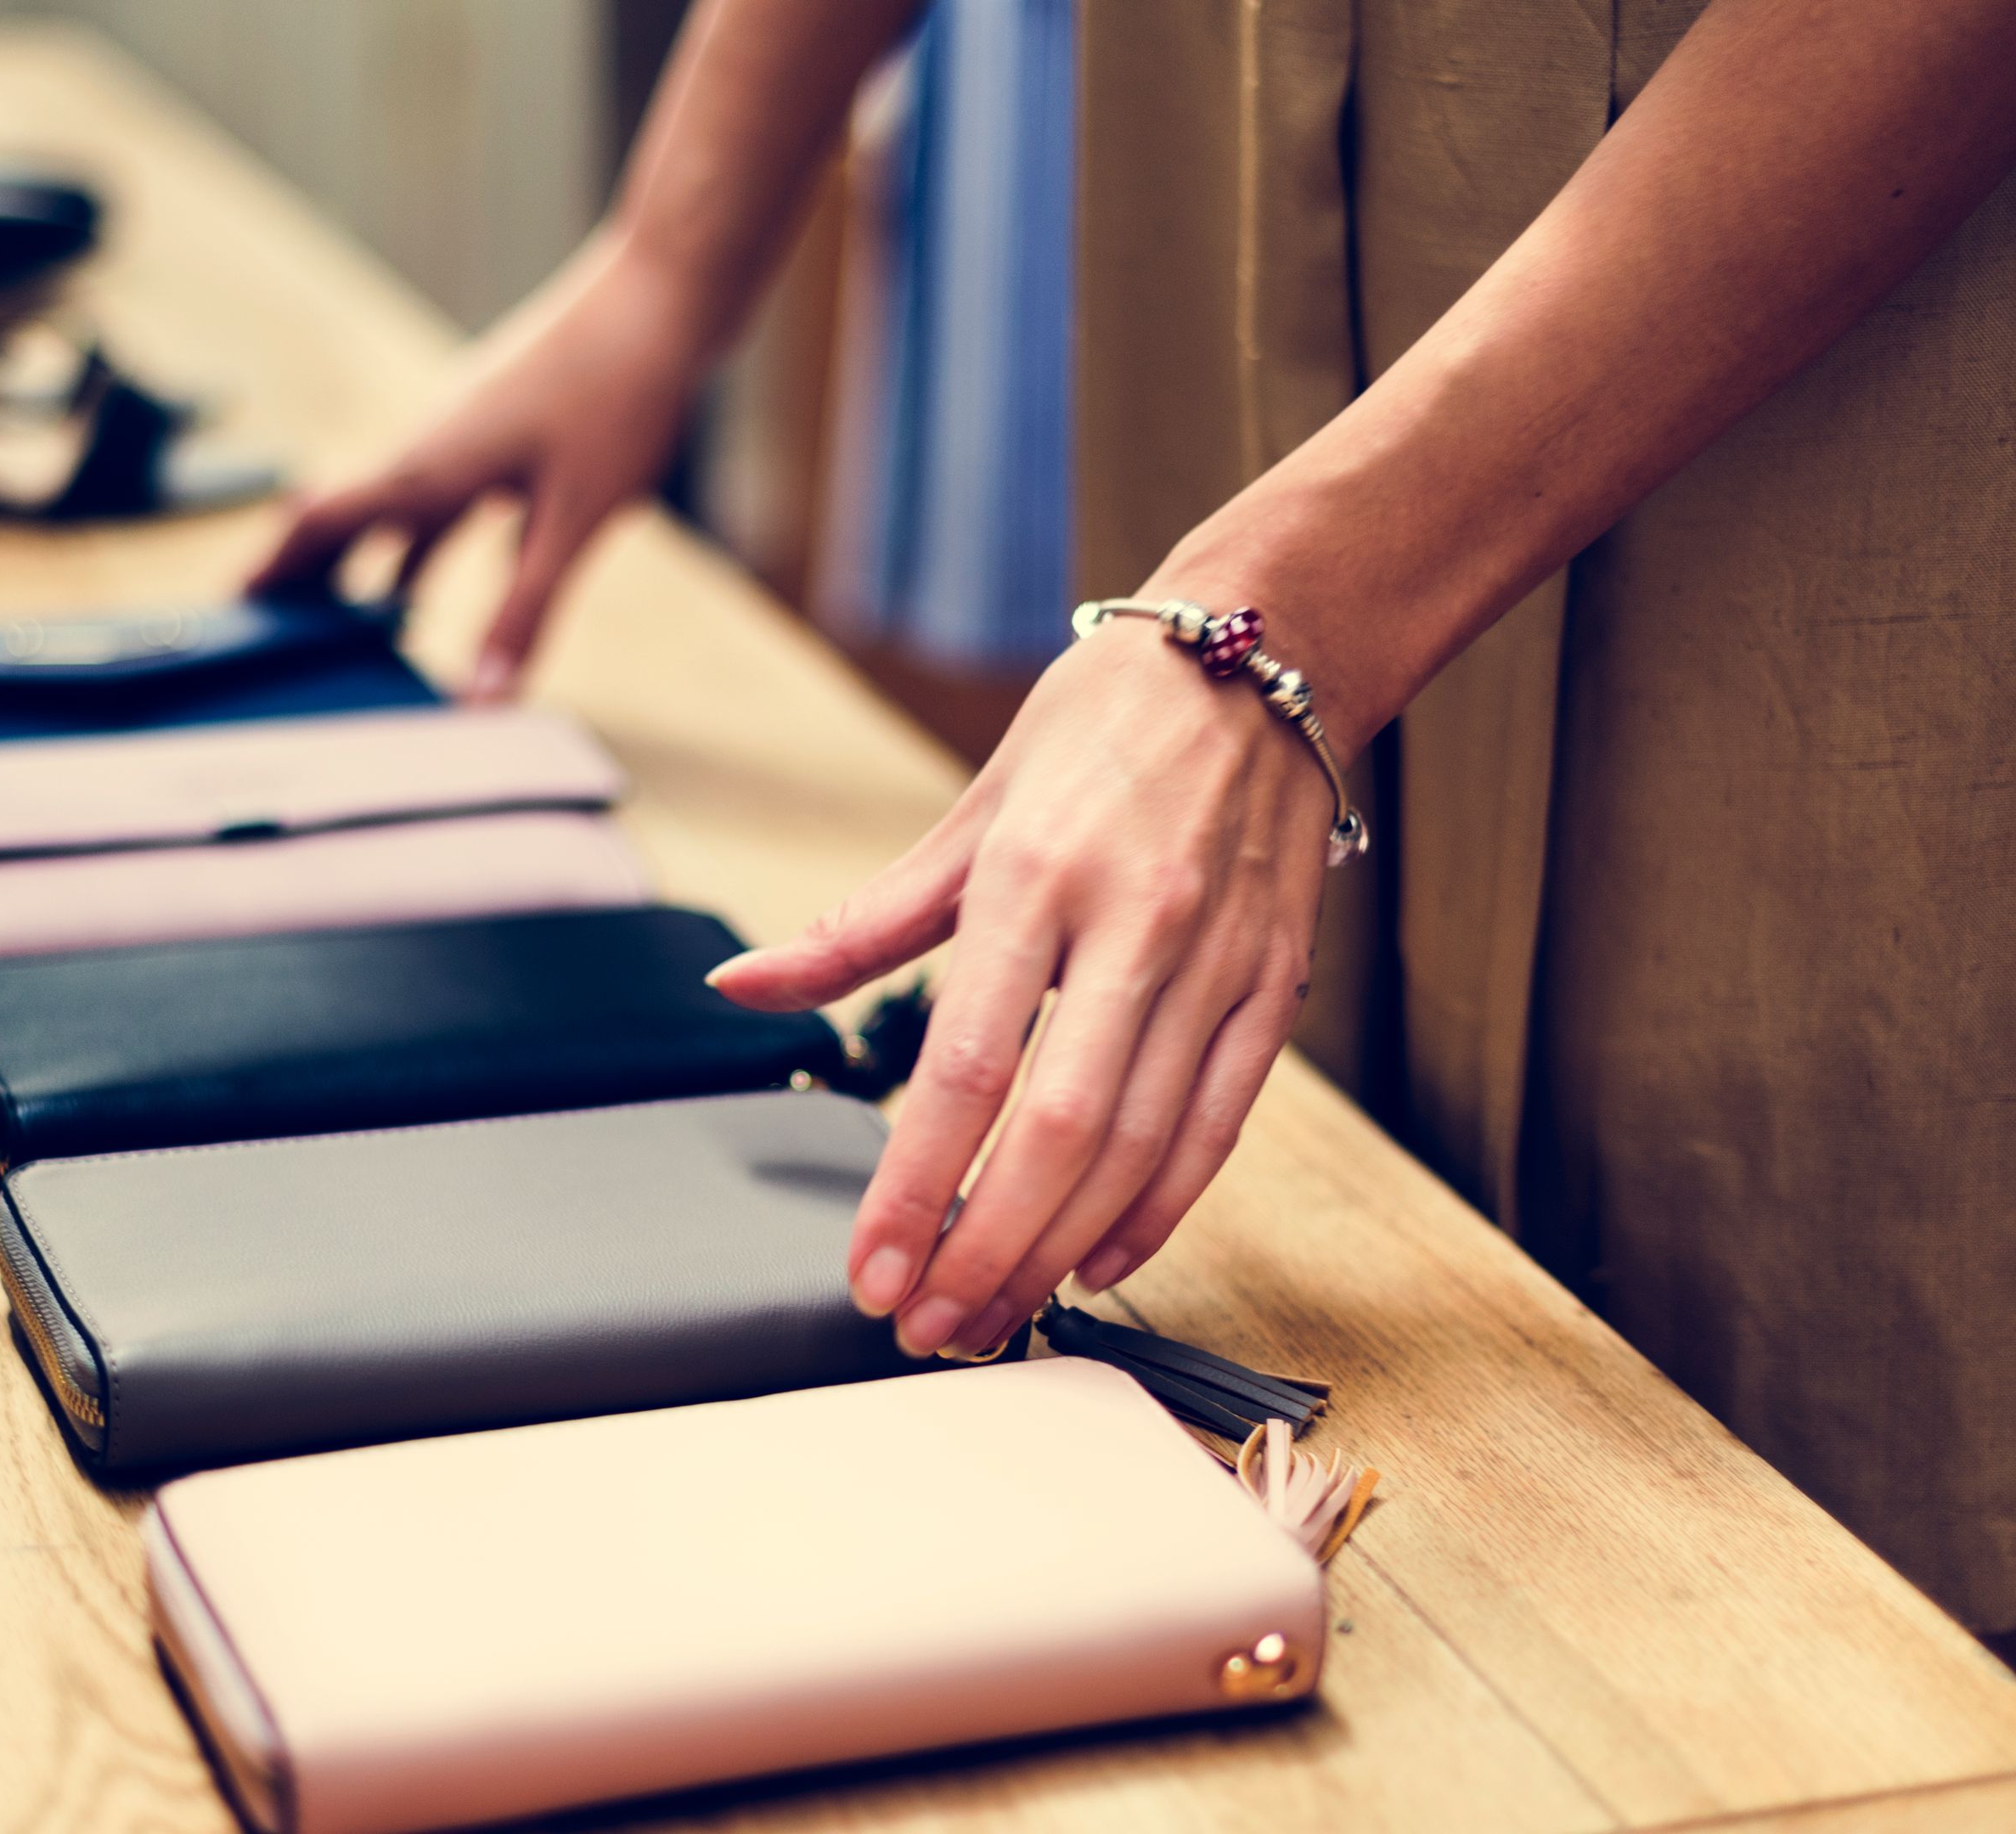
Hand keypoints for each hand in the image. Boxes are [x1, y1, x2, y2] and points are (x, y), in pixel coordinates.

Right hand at [250, 244, 712, 699]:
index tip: (231, 608)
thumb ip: (527, 612)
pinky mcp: (502, 426)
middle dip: (311, 578)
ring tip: (354, 626)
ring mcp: (467, 431)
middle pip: (349, 519)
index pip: (324, 521)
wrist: (661, 294)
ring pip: (398, 512)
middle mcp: (433, 445)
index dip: (275, 567)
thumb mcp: (577, 519)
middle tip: (275, 634)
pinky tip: (434, 583)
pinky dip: (424, 545)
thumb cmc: (622, 394)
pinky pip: (443, 498)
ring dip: (372, 569)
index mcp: (432, 467)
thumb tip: (483, 702)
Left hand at [713, 619, 1334, 1356]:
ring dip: (1060, 1248)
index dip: (915, 1184)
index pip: (967, 1065)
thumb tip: (742, 986)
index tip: (872, 1267)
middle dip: (986, 1246)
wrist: (1263, 660)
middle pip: (1058, 1129)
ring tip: (995, 1312)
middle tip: (927, 1323)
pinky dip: (1159, 1209)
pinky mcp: (1273, 988)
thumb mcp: (970, 809)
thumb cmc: (1101, 728)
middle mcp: (1134, 926)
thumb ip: (861, 924)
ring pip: (1139, 1145)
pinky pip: (1216, 1126)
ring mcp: (1215, 963)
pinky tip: (1098, 1260)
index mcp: (1039, 877)